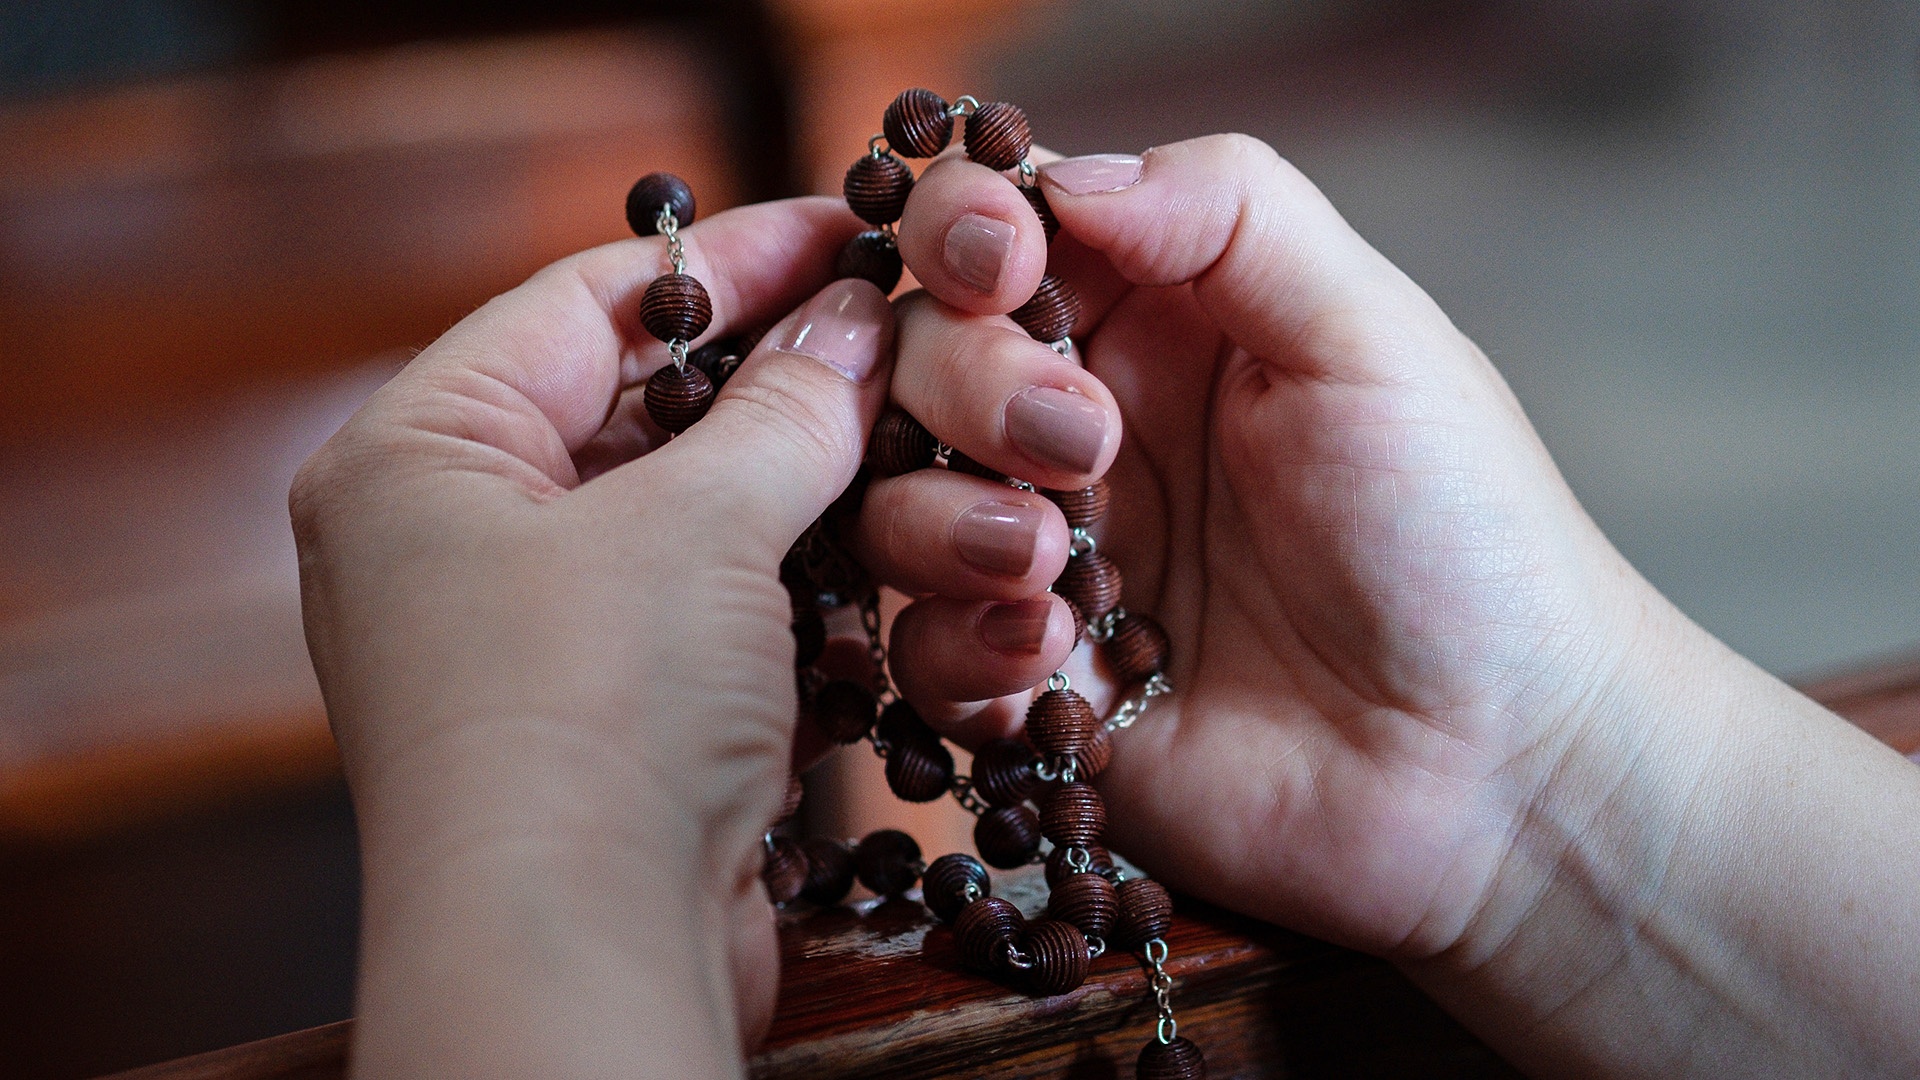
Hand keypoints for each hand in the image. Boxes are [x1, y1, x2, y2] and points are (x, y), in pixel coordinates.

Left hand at [292, 197, 890, 1077]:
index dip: (727, 260)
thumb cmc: (590, 715)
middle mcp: (463, 546)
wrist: (584, 964)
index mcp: (420, 459)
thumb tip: (856, 320)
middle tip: (902, 339)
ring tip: (926, 453)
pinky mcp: (625, 728)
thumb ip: (786, 409)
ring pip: (706, 528)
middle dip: (787, 390)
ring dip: (820, 503)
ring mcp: (547, 644)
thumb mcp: (694, 524)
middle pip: (653, 418)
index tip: (846, 228)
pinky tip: (903, 571)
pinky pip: (728, 621)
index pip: (586, 306)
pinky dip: (809, 599)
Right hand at [864, 133, 1638, 953]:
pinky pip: (920, 652)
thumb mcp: (1370, 335)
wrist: (1495, 763)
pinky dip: (961, 648)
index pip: (998, 239)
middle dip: (966, 386)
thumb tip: (1062, 175)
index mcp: (1160, 323)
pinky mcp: (1033, 688)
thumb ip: (1232, 214)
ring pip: (890, 506)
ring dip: (944, 523)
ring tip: (1055, 566)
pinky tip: (1054, 660)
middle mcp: (1082, 431)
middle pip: (918, 361)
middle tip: (1079, 443)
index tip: (998, 264)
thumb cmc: (1460, 535)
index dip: (965, 235)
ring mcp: (1049, 562)